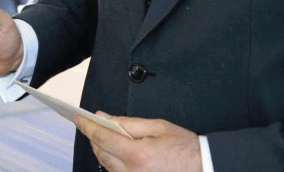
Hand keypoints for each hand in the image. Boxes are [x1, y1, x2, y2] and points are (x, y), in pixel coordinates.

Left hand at [75, 114, 201, 171]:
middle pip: (100, 153)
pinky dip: (112, 160)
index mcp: (137, 155)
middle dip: (93, 137)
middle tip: (91, 123)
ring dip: (102, 149)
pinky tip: (116, 150)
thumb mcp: (157, 127)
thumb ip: (127, 122)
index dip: (87, 126)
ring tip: (104, 134)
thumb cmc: (186, 148)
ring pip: (106, 164)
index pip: (102, 138)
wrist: (206, 167)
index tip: (78, 118)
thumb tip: (104, 117)